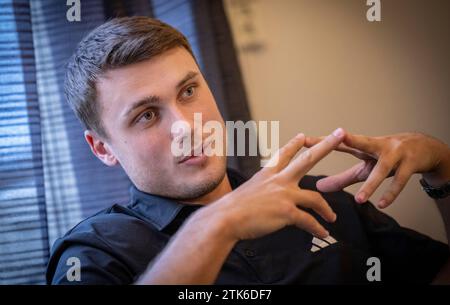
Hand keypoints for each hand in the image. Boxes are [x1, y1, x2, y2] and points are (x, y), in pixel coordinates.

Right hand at [201, 128, 345, 240]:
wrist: (225, 219)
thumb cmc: (232, 209)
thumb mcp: (247, 192)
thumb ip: (260, 192)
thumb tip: (266, 200)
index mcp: (267, 174)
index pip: (283, 154)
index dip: (294, 144)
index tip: (303, 136)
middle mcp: (278, 180)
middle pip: (307, 159)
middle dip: (326, 145)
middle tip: (340, 134)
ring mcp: (284, 195)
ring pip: (315, 197)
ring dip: (326, 209)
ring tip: (333, 218)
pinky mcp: (286, 212)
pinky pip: (308, 221)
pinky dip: (317, 228)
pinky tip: (322, 233)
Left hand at [305, 132, 449, 207]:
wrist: (424, 149)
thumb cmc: (388, 157)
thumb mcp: (364, 167)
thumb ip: (341, 178)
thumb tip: (318, 188)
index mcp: (363, 146)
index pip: (339, 143)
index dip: (321, 141)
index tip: (303, 139)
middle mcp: (378, 146)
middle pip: (361, 143)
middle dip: (349, 140)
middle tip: (335, 139)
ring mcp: (395, 154)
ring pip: (382, 170)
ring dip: (371, 185)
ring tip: (359, 200)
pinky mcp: (410, 164)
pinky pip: (400, 181)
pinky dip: (391, 193)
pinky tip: (382, 204)